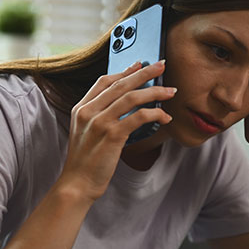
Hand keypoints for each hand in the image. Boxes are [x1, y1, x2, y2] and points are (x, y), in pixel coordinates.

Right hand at [57, 61, 175, 200]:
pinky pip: (138, 117)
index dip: (124, 71)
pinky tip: (164, 117)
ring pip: (132, 97)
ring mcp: (99, 122)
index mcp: (81, 108)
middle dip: (144, 72)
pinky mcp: (112, 135)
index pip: (104, 81)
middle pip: (120, 84)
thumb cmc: (85, 161)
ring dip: (155, 92)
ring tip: (170, 91)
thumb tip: (124, 104)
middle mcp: (88, 112)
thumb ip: (98, 115)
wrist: (77, 183)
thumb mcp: (85, 132)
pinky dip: (155, 114)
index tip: (140, 64)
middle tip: (161, 65)